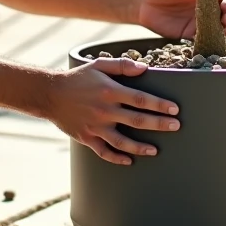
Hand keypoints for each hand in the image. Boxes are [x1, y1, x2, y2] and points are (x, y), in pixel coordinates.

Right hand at [44, 58, 179, 164]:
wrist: (49, 94)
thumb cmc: (77, 78)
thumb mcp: (98, 65)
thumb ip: (122, 65)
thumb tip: (145, 68)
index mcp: (110, 91)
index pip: (142, 99)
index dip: (160, 105)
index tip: (174, 109)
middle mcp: (105, 110)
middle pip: (138, 120)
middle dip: (159, 124)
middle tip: (176, 127)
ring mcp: (96, 126)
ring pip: (123, 142)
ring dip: (141, 147)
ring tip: (155, 150)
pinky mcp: (87, 138)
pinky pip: (104, 152)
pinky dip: (117, 158)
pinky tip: (129, 160)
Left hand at [137, 0, 225, 40]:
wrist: (143, 4)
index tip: (223, 0)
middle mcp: (207, 7)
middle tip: (225, 15)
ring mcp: (200, 21)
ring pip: (220, 26)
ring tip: (225, 27)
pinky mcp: (191, 34)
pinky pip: (206, 37)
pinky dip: (213, 38)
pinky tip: (214, 37)